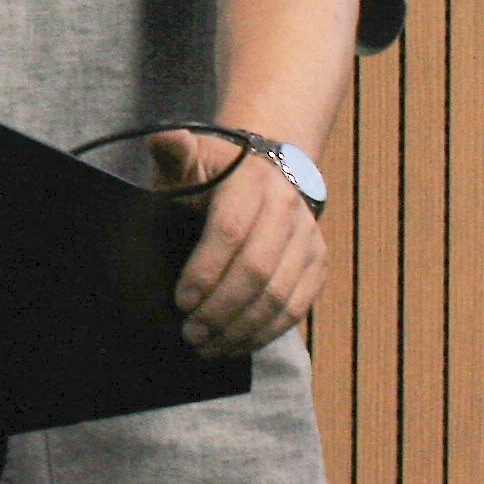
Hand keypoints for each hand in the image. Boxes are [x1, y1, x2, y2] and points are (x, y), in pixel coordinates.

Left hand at [151, 129, 327, 357]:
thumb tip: (165, 137)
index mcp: (252, 181)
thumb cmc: (213, 172)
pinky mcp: (318, 264)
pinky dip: (266, 331)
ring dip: (242, 328)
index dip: (206, 270)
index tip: (180, 300)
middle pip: (257, 271)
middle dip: (220, 309)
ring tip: (207, 346)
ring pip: (279, 296)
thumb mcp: (189, 160)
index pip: (230, 232)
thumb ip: (173, 154)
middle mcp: (288, 209)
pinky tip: (236, 344)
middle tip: (190, 334)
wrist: (265, 171)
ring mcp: (309, 239)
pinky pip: (297, 307)